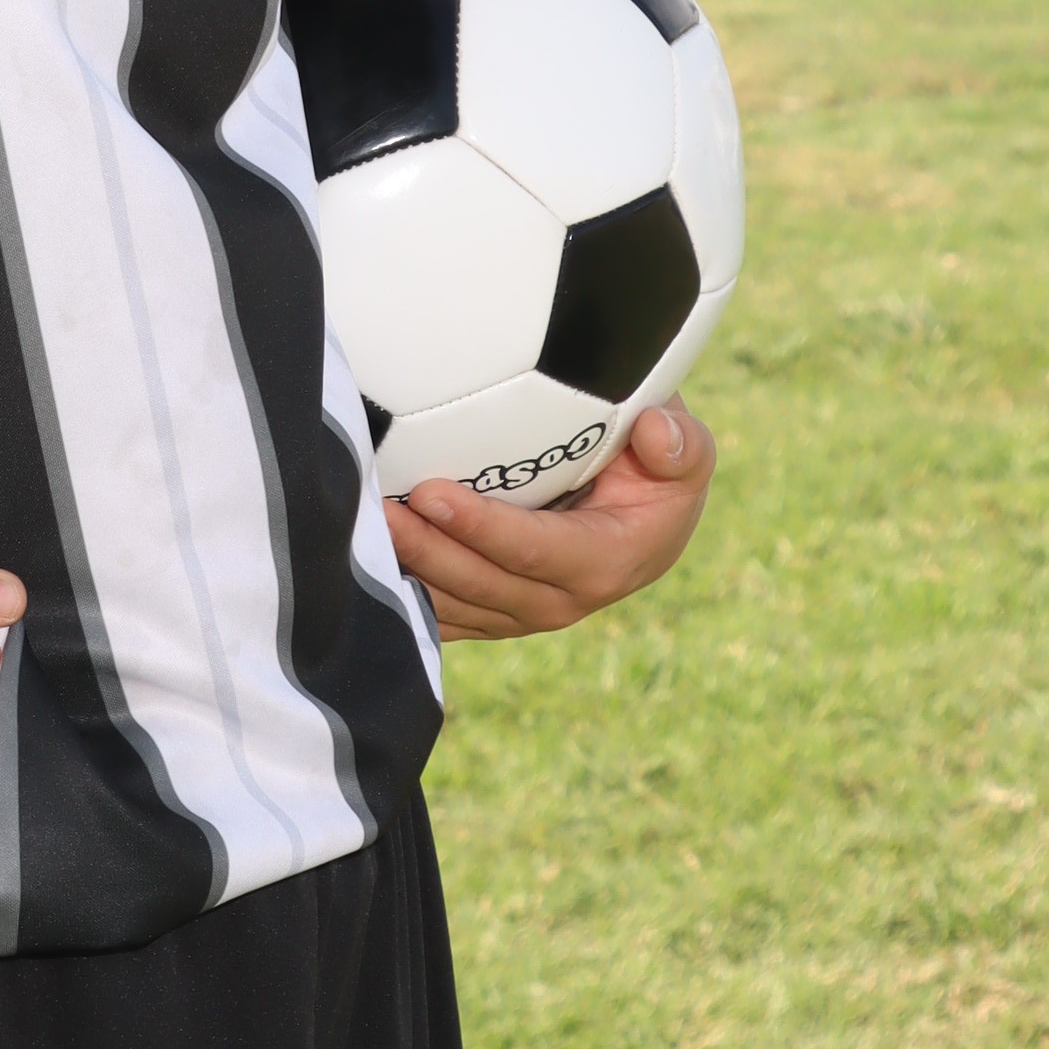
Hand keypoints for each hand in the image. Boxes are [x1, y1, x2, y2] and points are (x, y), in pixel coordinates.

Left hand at [385, 398, 716, 645]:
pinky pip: (445, 613)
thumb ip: (681, 445)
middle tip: (377, 509)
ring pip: (456, 606)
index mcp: (607, 563)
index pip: (534, 551)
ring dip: (408, 571)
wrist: (645, 512)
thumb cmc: (659, 470)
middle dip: (427, 550)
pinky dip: (407, 590)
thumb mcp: (688, 451)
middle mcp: (562, 601)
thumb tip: (653, 435)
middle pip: (482, 585)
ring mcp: (523, 612)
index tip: (431, 491)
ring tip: (360, 527)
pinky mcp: (494, 612)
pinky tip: (364, 558)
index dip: (481, 527)